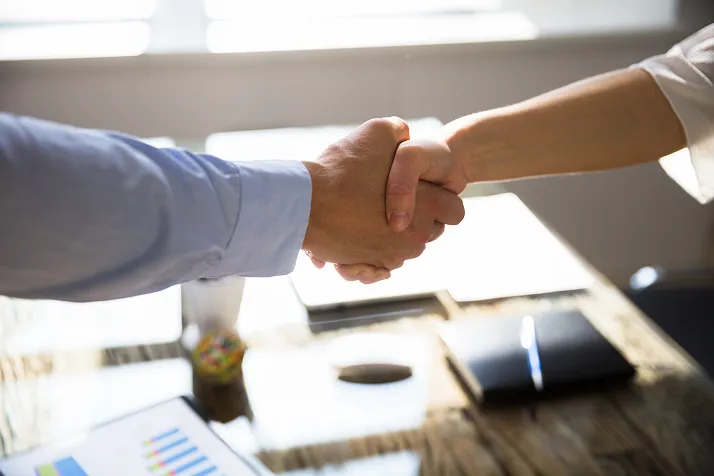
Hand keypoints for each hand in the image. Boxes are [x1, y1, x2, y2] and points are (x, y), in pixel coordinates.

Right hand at [301, 118, 464, 270]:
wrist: (303, 205)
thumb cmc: (341, 171)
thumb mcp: (376, 132)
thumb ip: (398, 130)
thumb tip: (404, 134)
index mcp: (428, 207)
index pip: (455, 211)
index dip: (439, 197)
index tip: (420, 191)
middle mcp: (416, 238)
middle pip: (427, 231)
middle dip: (413, 218)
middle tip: (385, 200)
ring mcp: (392, 257)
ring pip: (400, 247)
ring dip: (388, 235)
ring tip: (363, 214)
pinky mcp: (367, 268)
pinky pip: (377, 264)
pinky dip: (368, 253)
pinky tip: (353, 234)